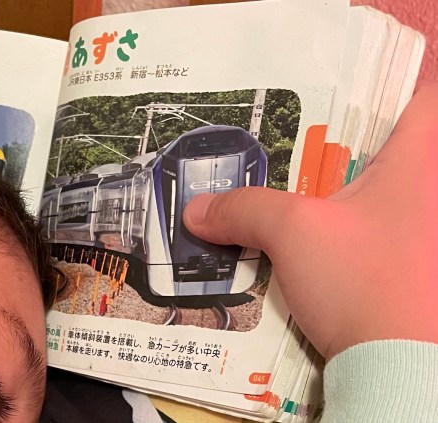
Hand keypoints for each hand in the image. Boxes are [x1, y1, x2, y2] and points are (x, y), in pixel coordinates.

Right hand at [183, 83, 437, 358]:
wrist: (406, 371)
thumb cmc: (366, 282)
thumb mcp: (294, 233)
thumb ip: (244, 208)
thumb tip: (198, 210)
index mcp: (425, 158)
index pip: (409, 94)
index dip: (365, 88)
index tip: (319, 98)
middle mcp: (435, 188)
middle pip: (385, 144)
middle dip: (333, 147)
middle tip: (286, 148)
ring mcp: (428, 231)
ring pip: (377, 193)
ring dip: (335, 193)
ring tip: (286, 194)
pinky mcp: (418, 269)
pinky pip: (377, 231)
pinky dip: (344, 230)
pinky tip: (305, 243)